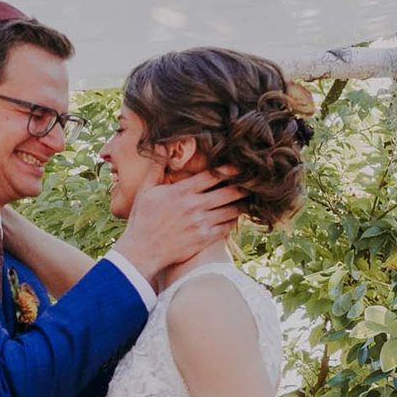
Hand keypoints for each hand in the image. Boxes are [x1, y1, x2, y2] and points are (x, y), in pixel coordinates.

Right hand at [113, 171, 242, 285]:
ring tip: (250, 198)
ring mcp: (201, 223)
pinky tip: (236, 216)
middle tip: (254, 182)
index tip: (240, 166)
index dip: (229, 169)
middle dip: (243, 186)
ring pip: (230, 210)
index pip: (212, 176)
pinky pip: (226, 228)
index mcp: (182, 192)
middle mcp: (194, 206)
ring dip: (241, 203)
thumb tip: (162, 145)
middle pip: (228, 192)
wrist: (142, 251)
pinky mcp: (204, 239)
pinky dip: (233, 221)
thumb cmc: (142, 219)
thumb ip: (157, 167)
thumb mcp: (145, 190)